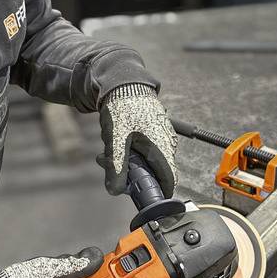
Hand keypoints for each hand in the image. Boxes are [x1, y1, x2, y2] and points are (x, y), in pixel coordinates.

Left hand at [97, 83, 176, 197]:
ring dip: (129, 163)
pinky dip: (132, 151)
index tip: (139, 195)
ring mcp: (163, 136)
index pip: (169, 181)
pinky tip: (116, 144)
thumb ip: (116, 167)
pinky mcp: (156, 131)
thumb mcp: (116, 141)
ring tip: (107, 154)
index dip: (156, 193)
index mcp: (163, 148)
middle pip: (155, 173)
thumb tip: (115, 191)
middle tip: (111, 168)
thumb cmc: (123, 108)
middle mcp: (168, 144)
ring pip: (149, 160)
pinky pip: (147, 149)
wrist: (124, 82)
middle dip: (133, 176)